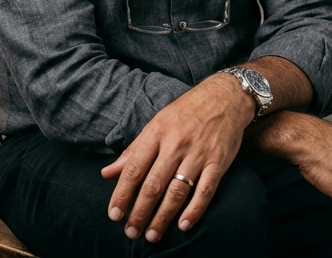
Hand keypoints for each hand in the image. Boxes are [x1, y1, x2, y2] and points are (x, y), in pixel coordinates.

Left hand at [100, 74, 254, 241]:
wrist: (224, 97)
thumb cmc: (185, 113)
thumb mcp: (155, 124)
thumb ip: (132, 151)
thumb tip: (107, 173)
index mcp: (156, 133)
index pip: (134, 169)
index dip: (122, 194)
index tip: (114, 215)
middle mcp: (176, 144)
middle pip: (153, 185)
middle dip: (140, 212)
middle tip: (131, 233)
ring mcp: (198, 154)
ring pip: (177, 191)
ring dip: (162, 217)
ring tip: (152, 235)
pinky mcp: (218, 162)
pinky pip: (205, 191)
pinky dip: (194, 210)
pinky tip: (183, 225)